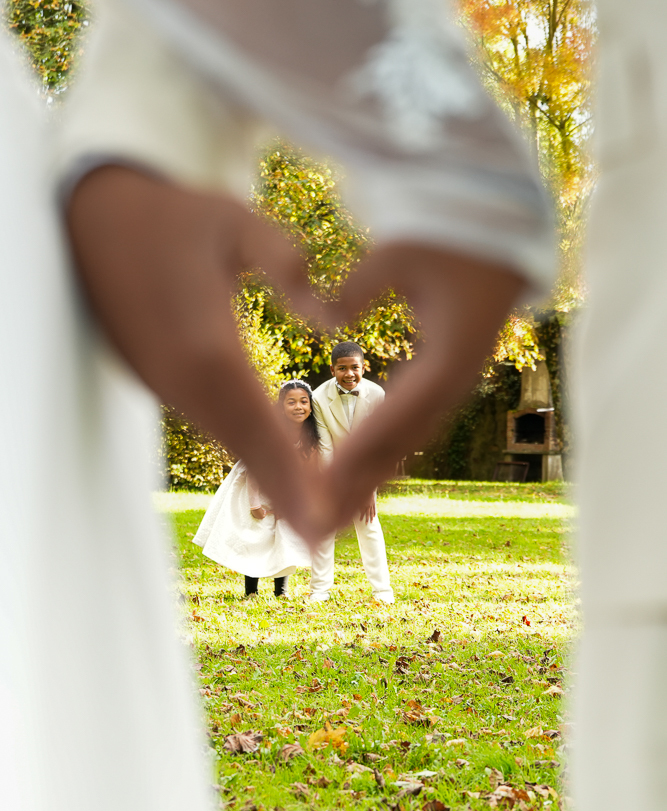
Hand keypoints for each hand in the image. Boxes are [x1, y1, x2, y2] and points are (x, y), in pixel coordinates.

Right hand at [67, 166, 325, 544]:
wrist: (96, 226)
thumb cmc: (172, 218)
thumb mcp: (232, 221)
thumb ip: (283, 258)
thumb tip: (327, 310)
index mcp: (208, 350)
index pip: (263, 431)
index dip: (299, 481)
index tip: (328, 524)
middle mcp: (189, 386)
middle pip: (250, 458)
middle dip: (294, 503)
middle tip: (335, 545)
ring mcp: (175, 392)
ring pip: (234, 452)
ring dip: (278, 489)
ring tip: (321, 527)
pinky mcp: (171, 388)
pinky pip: (222, 435)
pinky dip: (256, 462)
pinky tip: (284, 480)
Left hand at [316, 244, 523, 532]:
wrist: (495, 234)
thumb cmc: (451, 235)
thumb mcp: (401, 250)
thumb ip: (360, 284)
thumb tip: (326, 314)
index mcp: (449, 358)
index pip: (397, 416)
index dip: (358, 451)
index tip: (322, 483)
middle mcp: (454, 382)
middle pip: (401, 444)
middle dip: (359, 483)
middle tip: (319, 522)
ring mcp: (452, 385)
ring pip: (406, 443)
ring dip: (369, 479)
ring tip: (332, 516)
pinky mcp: (443, 380)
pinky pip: (410, 427)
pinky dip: (380, 455)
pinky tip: (355, 478)